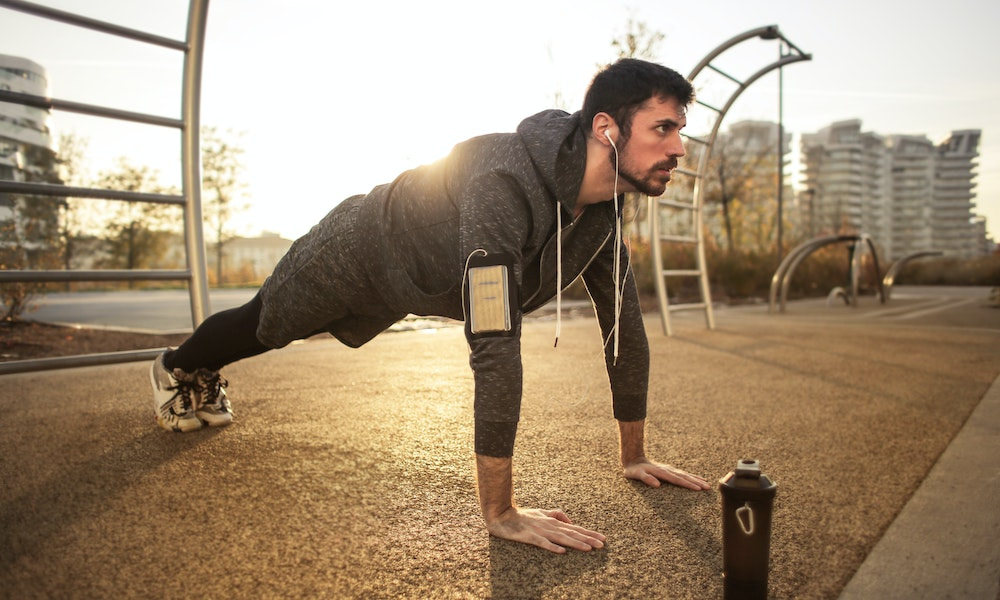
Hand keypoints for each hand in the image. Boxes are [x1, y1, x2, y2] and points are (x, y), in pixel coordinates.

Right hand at [485, 506, 605, 553]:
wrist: (502, 515)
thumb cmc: (522, 515)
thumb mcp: (542, 512)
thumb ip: (556, 515)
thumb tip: (570, 521)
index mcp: (553, 521)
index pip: (575, 528)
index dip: (589, 533)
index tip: (602, 538)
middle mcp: (550, 525)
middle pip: (572, 533)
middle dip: (588, 539)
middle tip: (602, 545)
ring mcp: (540, 531)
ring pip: (561, 538)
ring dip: (576, 543)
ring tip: (588, 548)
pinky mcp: (529, 537)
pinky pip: (542, 543)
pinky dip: (552, 547)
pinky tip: (562, 552)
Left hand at [623, 458, 711, 490]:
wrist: (633, 458)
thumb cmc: (634, 470)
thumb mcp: (636, 475)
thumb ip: (646, 478)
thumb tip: (657, 485)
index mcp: (661, 472)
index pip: (677, 479)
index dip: (688, 484)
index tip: (698, 489)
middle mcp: (668, 470)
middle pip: (684, 477)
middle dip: (697, 482)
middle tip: (708, 487)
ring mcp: (669, 469)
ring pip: (686, 475)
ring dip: (696, 479)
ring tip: (707, 484)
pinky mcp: (669, 470)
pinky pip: (683, 474)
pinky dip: (691, 476)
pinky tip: (698, 478)